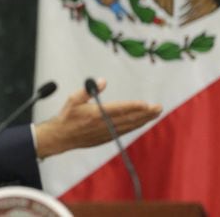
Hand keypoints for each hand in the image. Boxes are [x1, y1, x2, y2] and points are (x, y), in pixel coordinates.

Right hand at [34, 79, 161, 158]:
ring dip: (144, 120)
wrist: (61, 138)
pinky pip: (125, 131)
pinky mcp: (107, 138)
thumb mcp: (73, 99)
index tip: (147, 104)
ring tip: (155, 113)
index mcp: (96, 114)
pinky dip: (135, 126)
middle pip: (129, 118)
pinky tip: (142, 122)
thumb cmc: (67, 117)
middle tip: (158, 108)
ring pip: (129, 126)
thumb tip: (103, 81)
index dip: (135, 107)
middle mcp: (104, 125)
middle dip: (146, 113)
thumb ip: (88, 90)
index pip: (120, 109)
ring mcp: (107, 133)